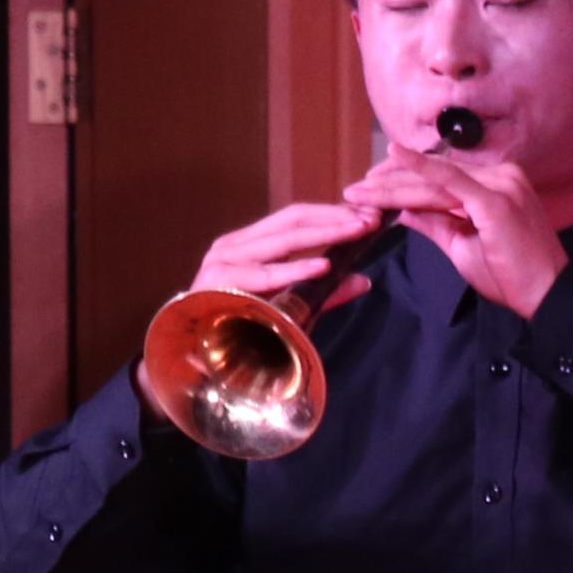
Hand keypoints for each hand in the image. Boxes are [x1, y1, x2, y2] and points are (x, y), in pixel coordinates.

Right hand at [188, 200, 383, 316]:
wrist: (200, 359)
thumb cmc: (244, 329)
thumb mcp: (293, 307)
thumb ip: (326, 294)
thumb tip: (365, 280)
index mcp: (249, 244)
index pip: (296, 217)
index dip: (333, 213)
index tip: (370, 213)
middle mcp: (234, 245)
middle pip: (292, 219)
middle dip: (335, 217)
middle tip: (372, 218)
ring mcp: (223, 260)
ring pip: (282, 239)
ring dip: (325, 234)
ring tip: (357, 232)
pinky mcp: (218, 281)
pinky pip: (265, 274)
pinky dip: (295, 269)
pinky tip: (323, 266)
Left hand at [348, 145, 566, 317]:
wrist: (546, 296)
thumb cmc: (511, 275)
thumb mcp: (462, 244)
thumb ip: (435, 222)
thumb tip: (403, 209)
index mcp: (499, 185)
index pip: (443, 176)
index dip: (404, 180)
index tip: (371, 188)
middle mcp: (504, 176)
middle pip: (435, 174)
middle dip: (390, 182)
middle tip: (353, 190)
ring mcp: (502, 185)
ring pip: (434, 180)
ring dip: (392, 185)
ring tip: (358, 192)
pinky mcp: (495, 199)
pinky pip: (449, 180)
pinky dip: (419, 168)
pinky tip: (393, 156)